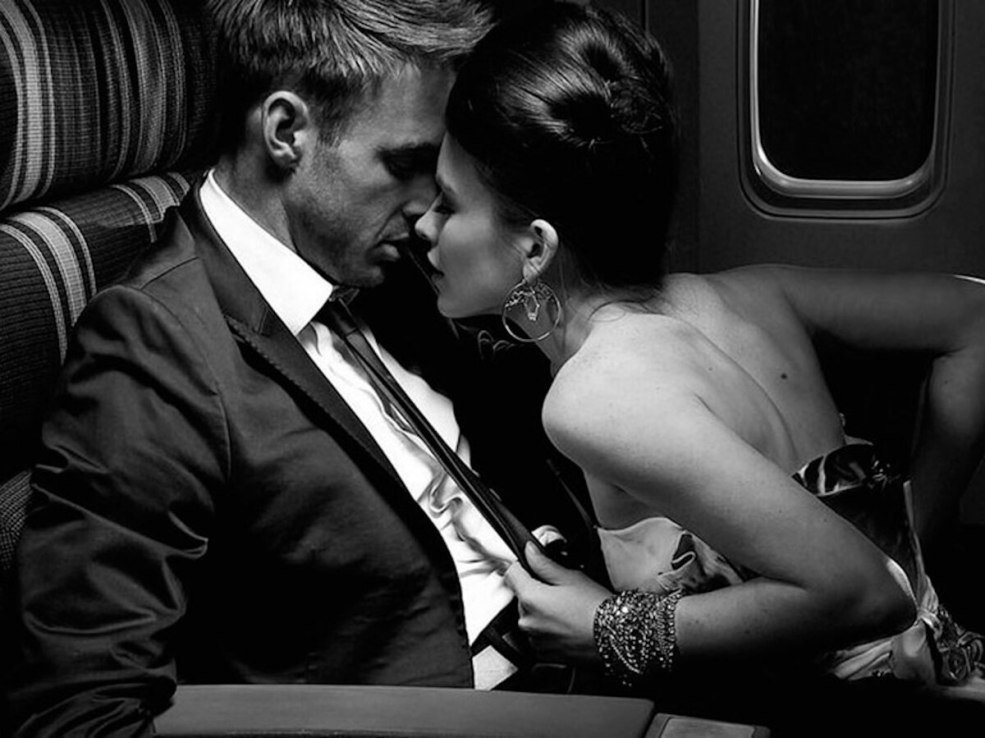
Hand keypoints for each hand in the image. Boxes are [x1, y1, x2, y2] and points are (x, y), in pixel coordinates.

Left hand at [503, 542, 611, 665]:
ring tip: (566, 609)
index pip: (511, 574)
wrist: (616, 640)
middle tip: (561, 590)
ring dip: (541, 611)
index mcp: (530, 598)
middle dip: (535, 590)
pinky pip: (537, 635)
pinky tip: (566, 624)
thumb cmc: (596, 608)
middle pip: (521, 596)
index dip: (522, 566)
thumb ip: (543, 563)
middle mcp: (527, 622)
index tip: (534, 566)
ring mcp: (534, 640)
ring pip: (529, 616)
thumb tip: (529, 551)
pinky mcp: (543, 654)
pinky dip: (547, 629)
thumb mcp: (571, 577)